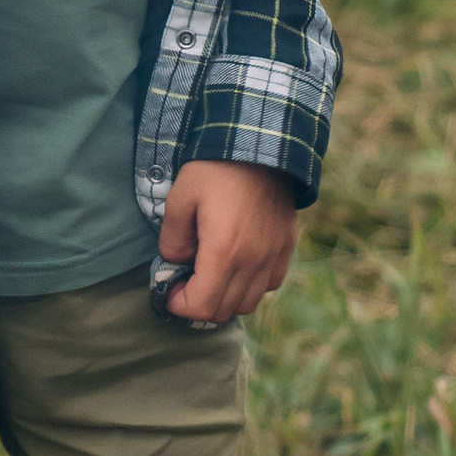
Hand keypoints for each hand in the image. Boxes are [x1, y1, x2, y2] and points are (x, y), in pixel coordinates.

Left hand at [156, 161, 298, 326]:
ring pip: (249, 302)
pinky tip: (236, 264)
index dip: (180, 305)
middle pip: (225, 310)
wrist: (259, 144)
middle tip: (185, 283)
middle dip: (199, 304)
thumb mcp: (179, 198)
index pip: (203, 307)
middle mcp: (253, 261)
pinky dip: (250, 284)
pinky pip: (269, 283)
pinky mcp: (285, 246)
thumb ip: (172, 240)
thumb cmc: (214, 169)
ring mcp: (273, 256)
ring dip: (225, 298)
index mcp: (224, 252)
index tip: (169, 290)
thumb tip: (177, 262)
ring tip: (210, 275)